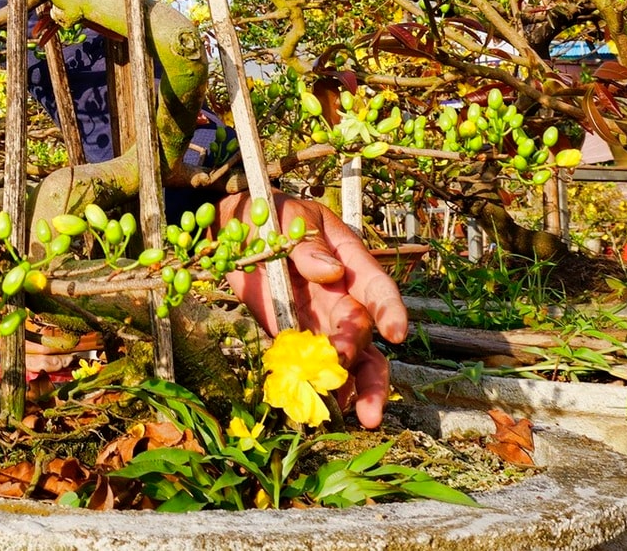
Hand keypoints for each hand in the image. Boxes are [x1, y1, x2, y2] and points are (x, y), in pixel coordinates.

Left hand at [219, 190, 407, 426]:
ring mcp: (318, 319)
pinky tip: (318, 407)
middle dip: (360, 357)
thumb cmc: (270, 212)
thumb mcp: (290, 217)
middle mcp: (341, 295)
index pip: (376, 287)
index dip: (389, 310)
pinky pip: (309, 365)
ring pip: (348, 358)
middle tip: (348, 375)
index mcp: (348, 261)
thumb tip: (330, 271)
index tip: (396, 333)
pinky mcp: (292, 335)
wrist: (230, 225)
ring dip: (353, 386)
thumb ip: (308, 245)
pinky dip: (315, 386)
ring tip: (358, 414)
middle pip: (362, 333)